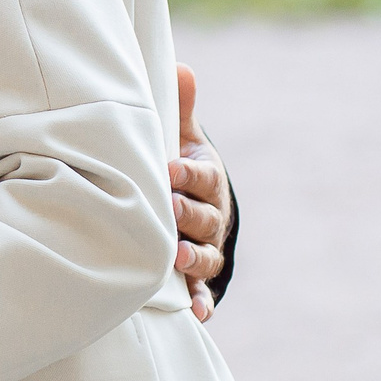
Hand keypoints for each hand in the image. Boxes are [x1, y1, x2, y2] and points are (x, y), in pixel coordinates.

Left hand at [169, 62, 231, 322]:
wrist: (194, 206)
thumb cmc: (178, 166)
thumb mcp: (181, 138)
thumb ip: (179, 107)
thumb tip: (181, 65)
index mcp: (206, 179)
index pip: (202, 175)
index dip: (188, 173)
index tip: (170, 168)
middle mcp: (211, 215)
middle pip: (204, 217)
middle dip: (188, 214)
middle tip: (169, 210)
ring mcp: (206, 247)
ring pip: (205, 255)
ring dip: (193, 258)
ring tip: (177, 259)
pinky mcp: (198, 277)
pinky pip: (203, 292)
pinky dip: (201, 303)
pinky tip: (196, 314)